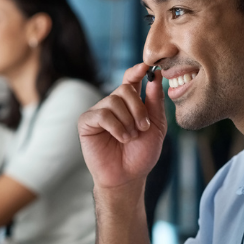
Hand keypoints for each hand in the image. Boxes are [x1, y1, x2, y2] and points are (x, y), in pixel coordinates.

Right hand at [78, 62, 165, 190]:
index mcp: (130, 103)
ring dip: (128, 121)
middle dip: (138, 108)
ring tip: (130, 138)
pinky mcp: (86, 122)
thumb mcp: (156, 127)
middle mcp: (113, 104)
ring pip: (114, 101)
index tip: (146, 67)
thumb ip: (155, 102)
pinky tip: (121, 138)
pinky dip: (116, 127)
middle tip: (143, 127)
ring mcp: (99, 111)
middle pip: (125, 88)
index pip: (131, 79)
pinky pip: (102, 114)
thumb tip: (155, 75)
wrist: (127, 177)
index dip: (137, 70)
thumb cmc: (141, 154)